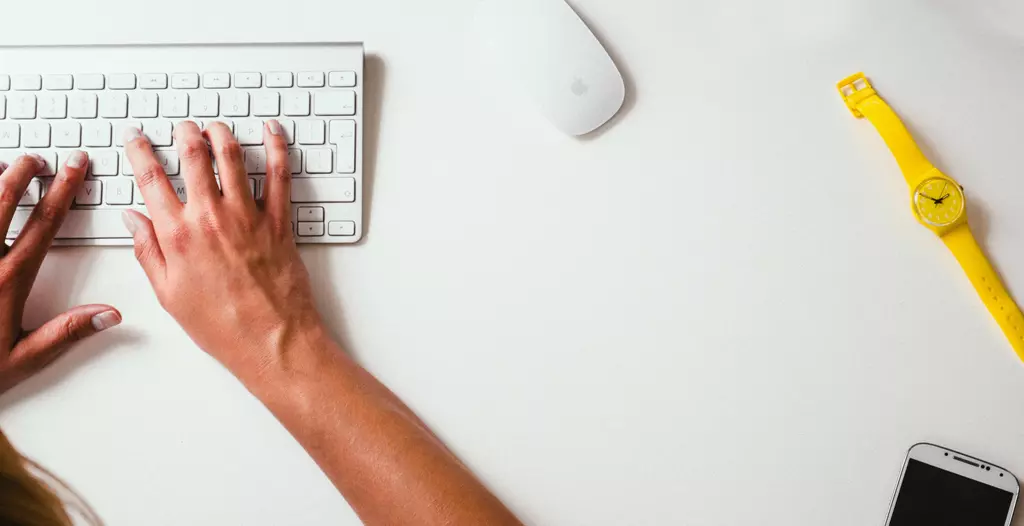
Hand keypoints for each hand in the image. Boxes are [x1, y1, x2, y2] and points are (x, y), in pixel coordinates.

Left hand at [0, 153, 120, 394]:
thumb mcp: (22, 358)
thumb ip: (67, 332)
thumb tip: (110, 314)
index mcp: (8, 279)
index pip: (44, 223)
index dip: (63, 190)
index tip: (74, 168)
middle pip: (3, 199)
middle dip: (23, 172)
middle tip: (36, 158)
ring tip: (2, 165)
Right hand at [121, 121, 323, 381]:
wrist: (272, 340)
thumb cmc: (222, 325)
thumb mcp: (169, 294)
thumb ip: (148, 252)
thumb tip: (133, 219)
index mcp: (177, 236)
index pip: (151, 179)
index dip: (139, 151)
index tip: (136, 137)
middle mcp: (211, 218)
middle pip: (193, 157)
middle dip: (184, 134)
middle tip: (182, 126)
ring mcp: (248, 216)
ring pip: (232, 157)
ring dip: (222, 134)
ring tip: (215, 127)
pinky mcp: (280, 221)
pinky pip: (279, 175)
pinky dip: (277, 147)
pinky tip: (272, 131)